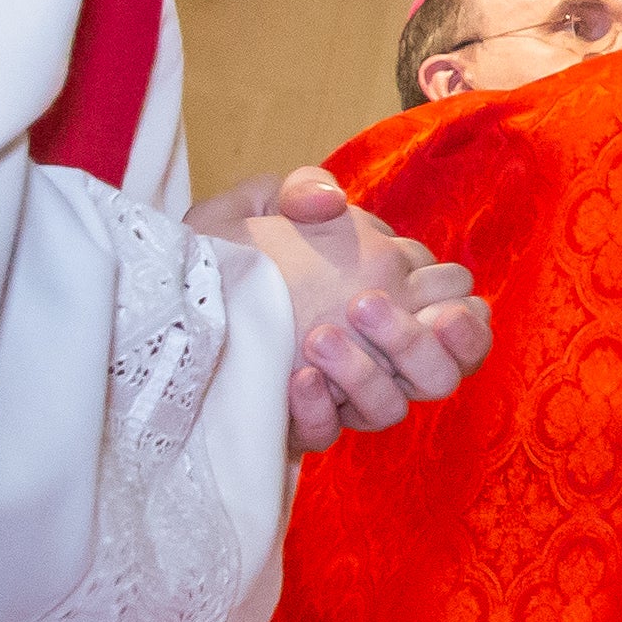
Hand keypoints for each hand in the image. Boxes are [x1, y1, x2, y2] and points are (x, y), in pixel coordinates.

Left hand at [211, 173, 488, 451]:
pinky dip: (319, 408)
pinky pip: (326, 433)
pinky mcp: (299, 428)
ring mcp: (339, 397)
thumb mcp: (248, 211)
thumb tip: (331, 201)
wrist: (160, 321)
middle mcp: (376, 358)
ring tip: (319, 337)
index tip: (437, 298)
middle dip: (422, 345)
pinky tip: (296, 379)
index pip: (459, 318)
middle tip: (367, 307)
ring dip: (367, 374)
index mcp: (388, 302)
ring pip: (392, 409)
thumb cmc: (218, 263)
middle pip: (444, 373)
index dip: (461, 314)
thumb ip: (299, 189)